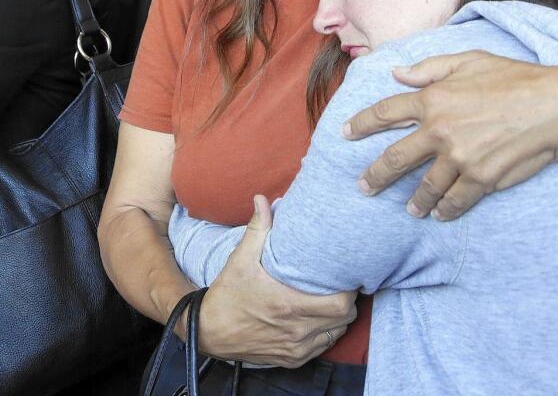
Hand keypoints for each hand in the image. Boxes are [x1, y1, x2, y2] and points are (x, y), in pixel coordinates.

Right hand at [197, 196, 356, 366]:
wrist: (208, 331)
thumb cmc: (227, 295)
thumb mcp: (240, 260)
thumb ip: (257, 229)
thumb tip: (263, 199)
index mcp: (289, 306)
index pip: (341, 305)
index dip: (349, 291)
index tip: (346, 276)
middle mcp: (297, 331)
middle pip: (345, 320)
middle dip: (348, 303)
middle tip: (340, 286)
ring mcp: (296, 348)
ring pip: (337, 334)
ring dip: (338, 319)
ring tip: (330, 301)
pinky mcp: (292, 359)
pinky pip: (322, 347)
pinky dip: (325, 334)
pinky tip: (316, 319)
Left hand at [345, 51, 557, 220]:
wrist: (556, 106)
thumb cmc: (515, 78)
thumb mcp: (469, 61)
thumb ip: (429, 68)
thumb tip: (396, 73)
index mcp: (432, 98)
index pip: (385, 113)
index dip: (361, 123)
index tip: (346, 133)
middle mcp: (439, 130)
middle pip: (395, 158)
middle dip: (376, 175)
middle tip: (364, 187)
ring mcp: (459, 157)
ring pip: (425, 186)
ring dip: (415, 200)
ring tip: (409, 209)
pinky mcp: (481, 178)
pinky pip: (455, 200)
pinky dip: (446, 209)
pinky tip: (439, 214)